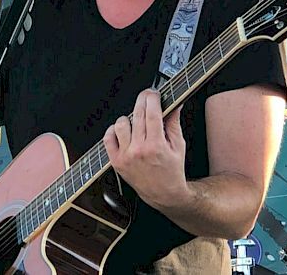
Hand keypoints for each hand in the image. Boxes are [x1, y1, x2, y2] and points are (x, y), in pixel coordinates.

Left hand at [103, 88, 188, 210]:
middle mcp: (139, 150)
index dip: (152, 98)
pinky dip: (113, 130)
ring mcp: (126, 156)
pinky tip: (123, 131)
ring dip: (129, 117)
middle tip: (147, 96)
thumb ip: (174, 122)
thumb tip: (176, 104)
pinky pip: (108, 138)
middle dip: (142, 100)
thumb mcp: (178, 145)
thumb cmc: (172, 170)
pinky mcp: (116, 161)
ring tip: (136, 121)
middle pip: (137, 114)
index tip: (154, 93)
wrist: (163, 194)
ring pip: (121, 123)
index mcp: (156, 145)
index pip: (152, 112)